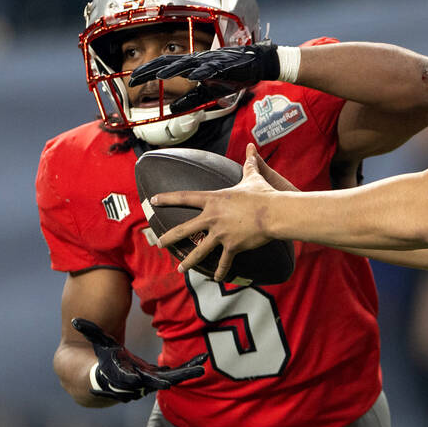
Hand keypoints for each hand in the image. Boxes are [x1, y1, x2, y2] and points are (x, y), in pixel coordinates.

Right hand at [72, 317, 206, 402]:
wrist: (101, 377)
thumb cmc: (98, 355)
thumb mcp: (96, 341)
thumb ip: (89, 331)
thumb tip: (76, 320)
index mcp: (117, 375)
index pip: (124, 380)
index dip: (130, 381)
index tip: (137, 380)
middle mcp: (134, 382)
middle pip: (150, 383)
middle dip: (162, 381)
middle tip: (172, 381)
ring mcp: (147, 381)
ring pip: (167, 379)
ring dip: (183, 374)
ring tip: (199, 370)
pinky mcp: (156, 377)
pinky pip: (173, 374)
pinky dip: (186, 369)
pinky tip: (200, 362)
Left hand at [128, 43, 279, 111]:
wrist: (256, 64)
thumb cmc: (232, 75)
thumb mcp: (208, 92)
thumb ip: (190, 100)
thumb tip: (171, 110)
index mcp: (192, 65)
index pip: (165, 66)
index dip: (148, 71)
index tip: (133, 80)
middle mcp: (198, 60)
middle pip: (170, 62)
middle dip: (152, 69)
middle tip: (135, 77)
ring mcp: (211, 61)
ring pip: (189, 64)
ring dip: (173, 69)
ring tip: (160, 75)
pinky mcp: (226, 65)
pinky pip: (212, 68)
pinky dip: (202, 72)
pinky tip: (193, 76)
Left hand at [153, 144, 295, 280]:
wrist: (274, 213)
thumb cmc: (263, 194)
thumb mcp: (253, 177)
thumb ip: (249, 162)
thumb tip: (251, 147)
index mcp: (213, 200)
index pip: (185, 198)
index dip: (168, 199)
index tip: (154, 200)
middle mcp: (212, 218)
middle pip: (184, 229)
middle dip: (169, 237)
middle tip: (160, 243)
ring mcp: (220, 234)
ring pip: (199, 250)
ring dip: (189, 261)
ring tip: (180, 268)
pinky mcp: (232, 246)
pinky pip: (224, 261)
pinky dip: (220, 271)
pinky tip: (216, 279)